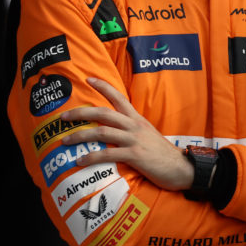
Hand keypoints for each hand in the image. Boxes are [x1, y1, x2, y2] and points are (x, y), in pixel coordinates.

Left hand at [60, 77, 194, 190]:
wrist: (181, 167)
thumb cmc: (162, 154)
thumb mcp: (147, 135)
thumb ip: (132, 130)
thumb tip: (114, 131)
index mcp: (137, 119)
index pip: (119, 97)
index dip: (103, 86)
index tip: (88, 79)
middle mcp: (134, 125)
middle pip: (103, 113)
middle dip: (81, 113)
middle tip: (63, 116)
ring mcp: (134, 139)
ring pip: (102, 131)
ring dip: (80, 135)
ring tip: (65, 141)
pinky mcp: (135, 155)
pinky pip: (108, 154)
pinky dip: (91, 156)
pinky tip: (80, 161)